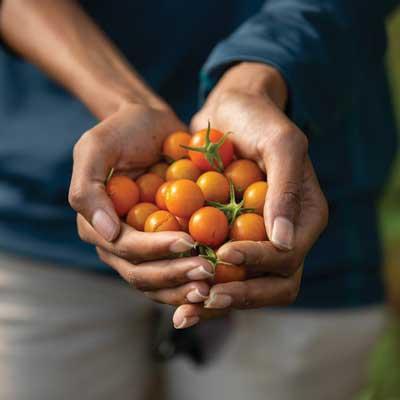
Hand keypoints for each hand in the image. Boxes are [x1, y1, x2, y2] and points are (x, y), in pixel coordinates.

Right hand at [69, 102, 213, 306]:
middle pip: (143, 273)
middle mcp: (118, 243)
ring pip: (160, 281)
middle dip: (175, 274)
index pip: (125, 248)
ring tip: (215, 282)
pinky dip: (194, 276)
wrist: (151, 126)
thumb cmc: (122, 132)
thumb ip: (88, 188)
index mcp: (97, 226)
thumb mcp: (96, 149)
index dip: (155, 250)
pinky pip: (178, 267)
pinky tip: (220, 277)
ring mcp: (143, 246)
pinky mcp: (165, 242)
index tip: (189, 241)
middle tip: (207, 271)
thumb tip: (106, 232)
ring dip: (186, 286)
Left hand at [172, 63, 327, 327]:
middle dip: (239, 295)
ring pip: (246, 287)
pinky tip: (175, 292)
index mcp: (304, 218)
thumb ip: (287, 188)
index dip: (257, 262)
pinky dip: (202, 285)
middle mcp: (284, 236)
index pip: (287, 258)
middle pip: (272, 285)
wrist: (231, 110)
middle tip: (203, 299)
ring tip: (183, 311)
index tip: (223, 254)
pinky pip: (222, 272)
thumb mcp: (280, 143)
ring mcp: (258, 240)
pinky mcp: (233, 238)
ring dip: (216, 301)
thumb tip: (285, 241)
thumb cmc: (258, 119)